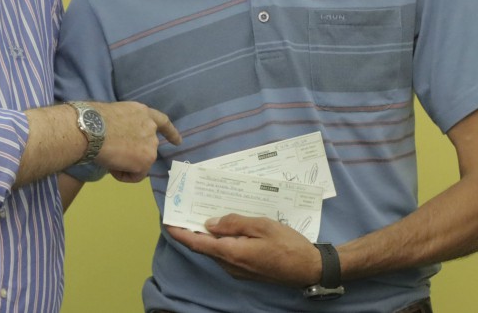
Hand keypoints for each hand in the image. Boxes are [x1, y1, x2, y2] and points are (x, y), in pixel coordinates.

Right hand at [92, 101, 180, 181]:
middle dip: (135, 153)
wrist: (93, 129)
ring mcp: (151, 145)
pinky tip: (112, 167)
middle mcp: (151, 128)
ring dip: (126, 163)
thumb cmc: (94, 119)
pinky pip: (135, 175)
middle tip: (115, 153)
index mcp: (143, 113)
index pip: (162, 122)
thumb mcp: (116, 115)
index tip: (178, 142)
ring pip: (140, 162)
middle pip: (148, 147)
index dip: (170, 133)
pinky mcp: (146, 161)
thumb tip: (119, 137)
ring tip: (108, 157)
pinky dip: (123, 175)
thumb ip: (126, 124)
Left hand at [165, 214, 319, 287]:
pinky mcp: (246, 270)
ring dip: (209, 234)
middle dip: (193, 229)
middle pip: (204, 246)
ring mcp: (238, 270)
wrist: (310, 269)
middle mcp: (230, 265)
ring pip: (216, 250)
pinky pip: (227, 253)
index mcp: (231, 253)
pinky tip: (227, 226)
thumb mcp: (261, 226)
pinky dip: (222, 240)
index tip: (167, 220)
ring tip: (206, 211)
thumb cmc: (288, 245)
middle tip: (188, 207)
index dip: (179, 232)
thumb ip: (234, 223)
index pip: (196, 243)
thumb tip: (209, 223)